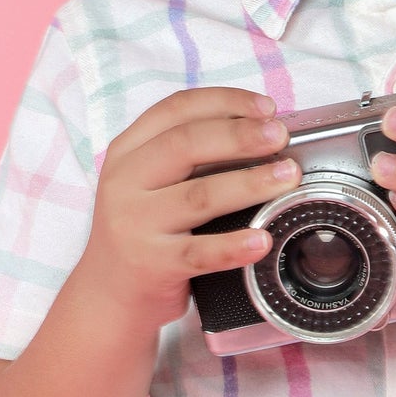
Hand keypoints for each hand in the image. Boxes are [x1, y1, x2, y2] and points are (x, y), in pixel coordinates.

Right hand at [76, 87, 299, 333]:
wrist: (108, 294)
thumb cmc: (142, 230)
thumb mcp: (147, 181)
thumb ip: (187, 154)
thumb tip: (258, 129)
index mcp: (128, 151)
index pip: (175, 110)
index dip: (225, 102)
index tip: (265, 107)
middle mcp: (126, 182)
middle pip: (186, 145)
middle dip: (240, 136)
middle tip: (279, 136)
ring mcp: (136, 224)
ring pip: (199, 196)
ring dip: (249, 183)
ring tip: (287, 177)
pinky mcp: (152, 264)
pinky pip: (200, 253)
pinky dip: (234, 246)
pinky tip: (262, 240)